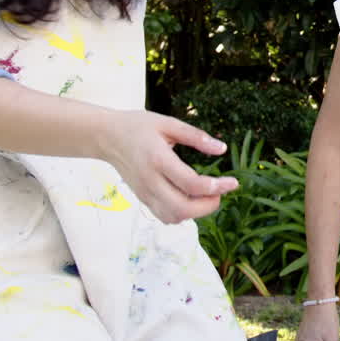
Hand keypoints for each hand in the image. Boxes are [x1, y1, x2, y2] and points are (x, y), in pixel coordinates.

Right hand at [97, 109, 237, 223]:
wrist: (106, 137)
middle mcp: (150, 181)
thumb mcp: (168, 123)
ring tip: (208, 195)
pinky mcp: (142, 198)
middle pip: (183, 209)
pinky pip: (165, 216)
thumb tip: (222, 149)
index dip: (216, 187)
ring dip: (196, 212)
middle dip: (209, 206)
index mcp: (158, 159)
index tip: (233, 182)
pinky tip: (191, 199)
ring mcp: (145, 193)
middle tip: (221, 192)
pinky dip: (182, 214)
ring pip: (173, 217)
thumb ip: (196, 136)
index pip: (191, 184)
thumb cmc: (138, 126)